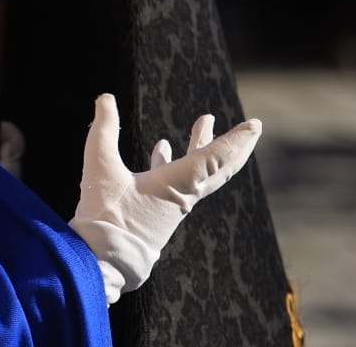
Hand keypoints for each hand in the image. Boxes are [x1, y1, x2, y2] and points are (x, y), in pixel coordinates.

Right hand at [69, 93, 260, 303]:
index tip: (255, 125)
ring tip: (205, 122)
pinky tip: (163, 147)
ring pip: (200, 172)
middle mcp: (183, 194)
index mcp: (177, 184)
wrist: (104, 257)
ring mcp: (174, 203)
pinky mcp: (161, 209)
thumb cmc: (105, 214)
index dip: (236, 139)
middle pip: (220, 168)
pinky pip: (178, 180)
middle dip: (236, 145)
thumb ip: (104, 129)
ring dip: (205, 146)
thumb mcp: (100, 166)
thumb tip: (105, 97)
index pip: (215, 157)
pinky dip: (174, 160)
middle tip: (253, 127)